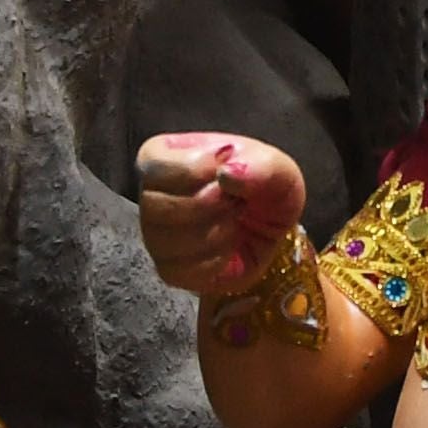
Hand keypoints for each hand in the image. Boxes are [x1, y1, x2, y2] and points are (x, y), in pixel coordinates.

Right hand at [137, 131, 314, 304]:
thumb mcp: (276, 168)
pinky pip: (182, 269)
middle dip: (207, 204)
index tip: (226, 172)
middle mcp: (151, 196)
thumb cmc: (264, 186)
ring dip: (216, 231)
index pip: (153, 163)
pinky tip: (230, 245)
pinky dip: (216, 259)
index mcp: (163, 157)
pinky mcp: (170, 269)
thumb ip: (259, 165)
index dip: (193, 170)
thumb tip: (226, 172)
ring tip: (236, 220)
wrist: (273, 227)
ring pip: (168, 241)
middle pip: (155, 205)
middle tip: (237, 201)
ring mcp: (156, 236)